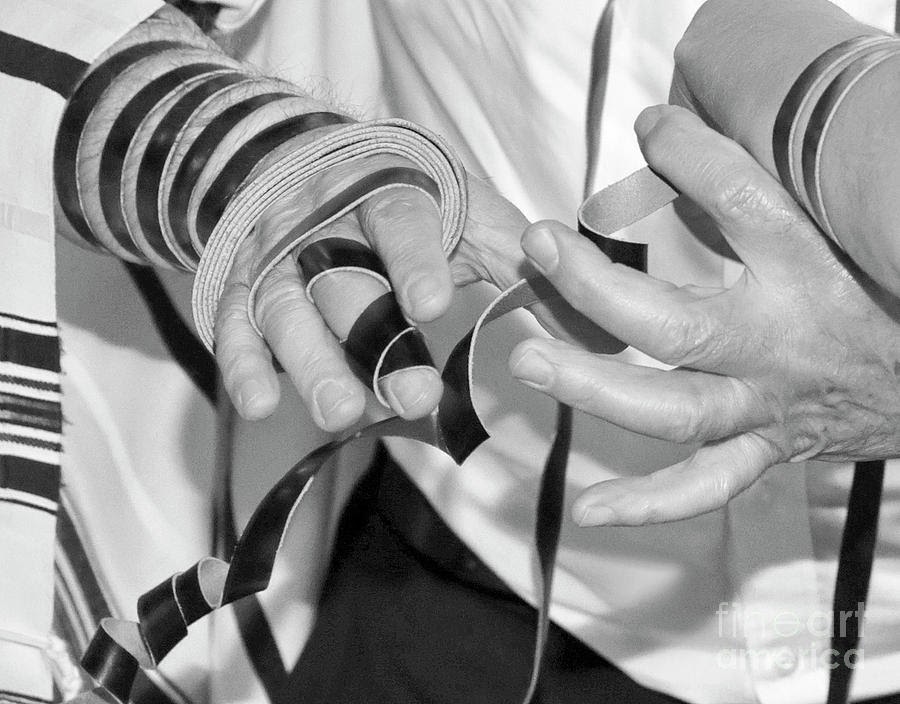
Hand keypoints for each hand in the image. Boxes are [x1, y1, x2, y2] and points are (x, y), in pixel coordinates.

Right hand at [215, 154, 534, 430]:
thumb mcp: (469, 214)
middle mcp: (324, 218)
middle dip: (374, 340)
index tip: (434, 306)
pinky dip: (242, 362)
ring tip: (341, 413)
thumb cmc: (408, 198)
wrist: (313, 161)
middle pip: (344, 280)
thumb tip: (600, 333)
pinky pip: (234, 322)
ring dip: (311, 362)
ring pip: (285, 306)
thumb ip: (523, 264)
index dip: (415, 262)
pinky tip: (259, 404)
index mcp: (389, 190)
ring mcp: (277, 251)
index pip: (400, 222)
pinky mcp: (243, 283)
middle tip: (412, 395)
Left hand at [508, 105, 899, 525]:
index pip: (747, 205)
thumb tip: (668, 130)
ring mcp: (768, 407)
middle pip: (679, 326)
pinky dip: (648, 503)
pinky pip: (703, 486)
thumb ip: (752, 194)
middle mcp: (783, 345)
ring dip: (596, 387)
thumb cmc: (872, 295)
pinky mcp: (765, 451)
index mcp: (810, 273)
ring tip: (528, 362)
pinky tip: (590, 509)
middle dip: (598, 291)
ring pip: (676, 411)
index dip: (695, 157)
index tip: (652, 126)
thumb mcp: (829, 233)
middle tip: (541, 247)